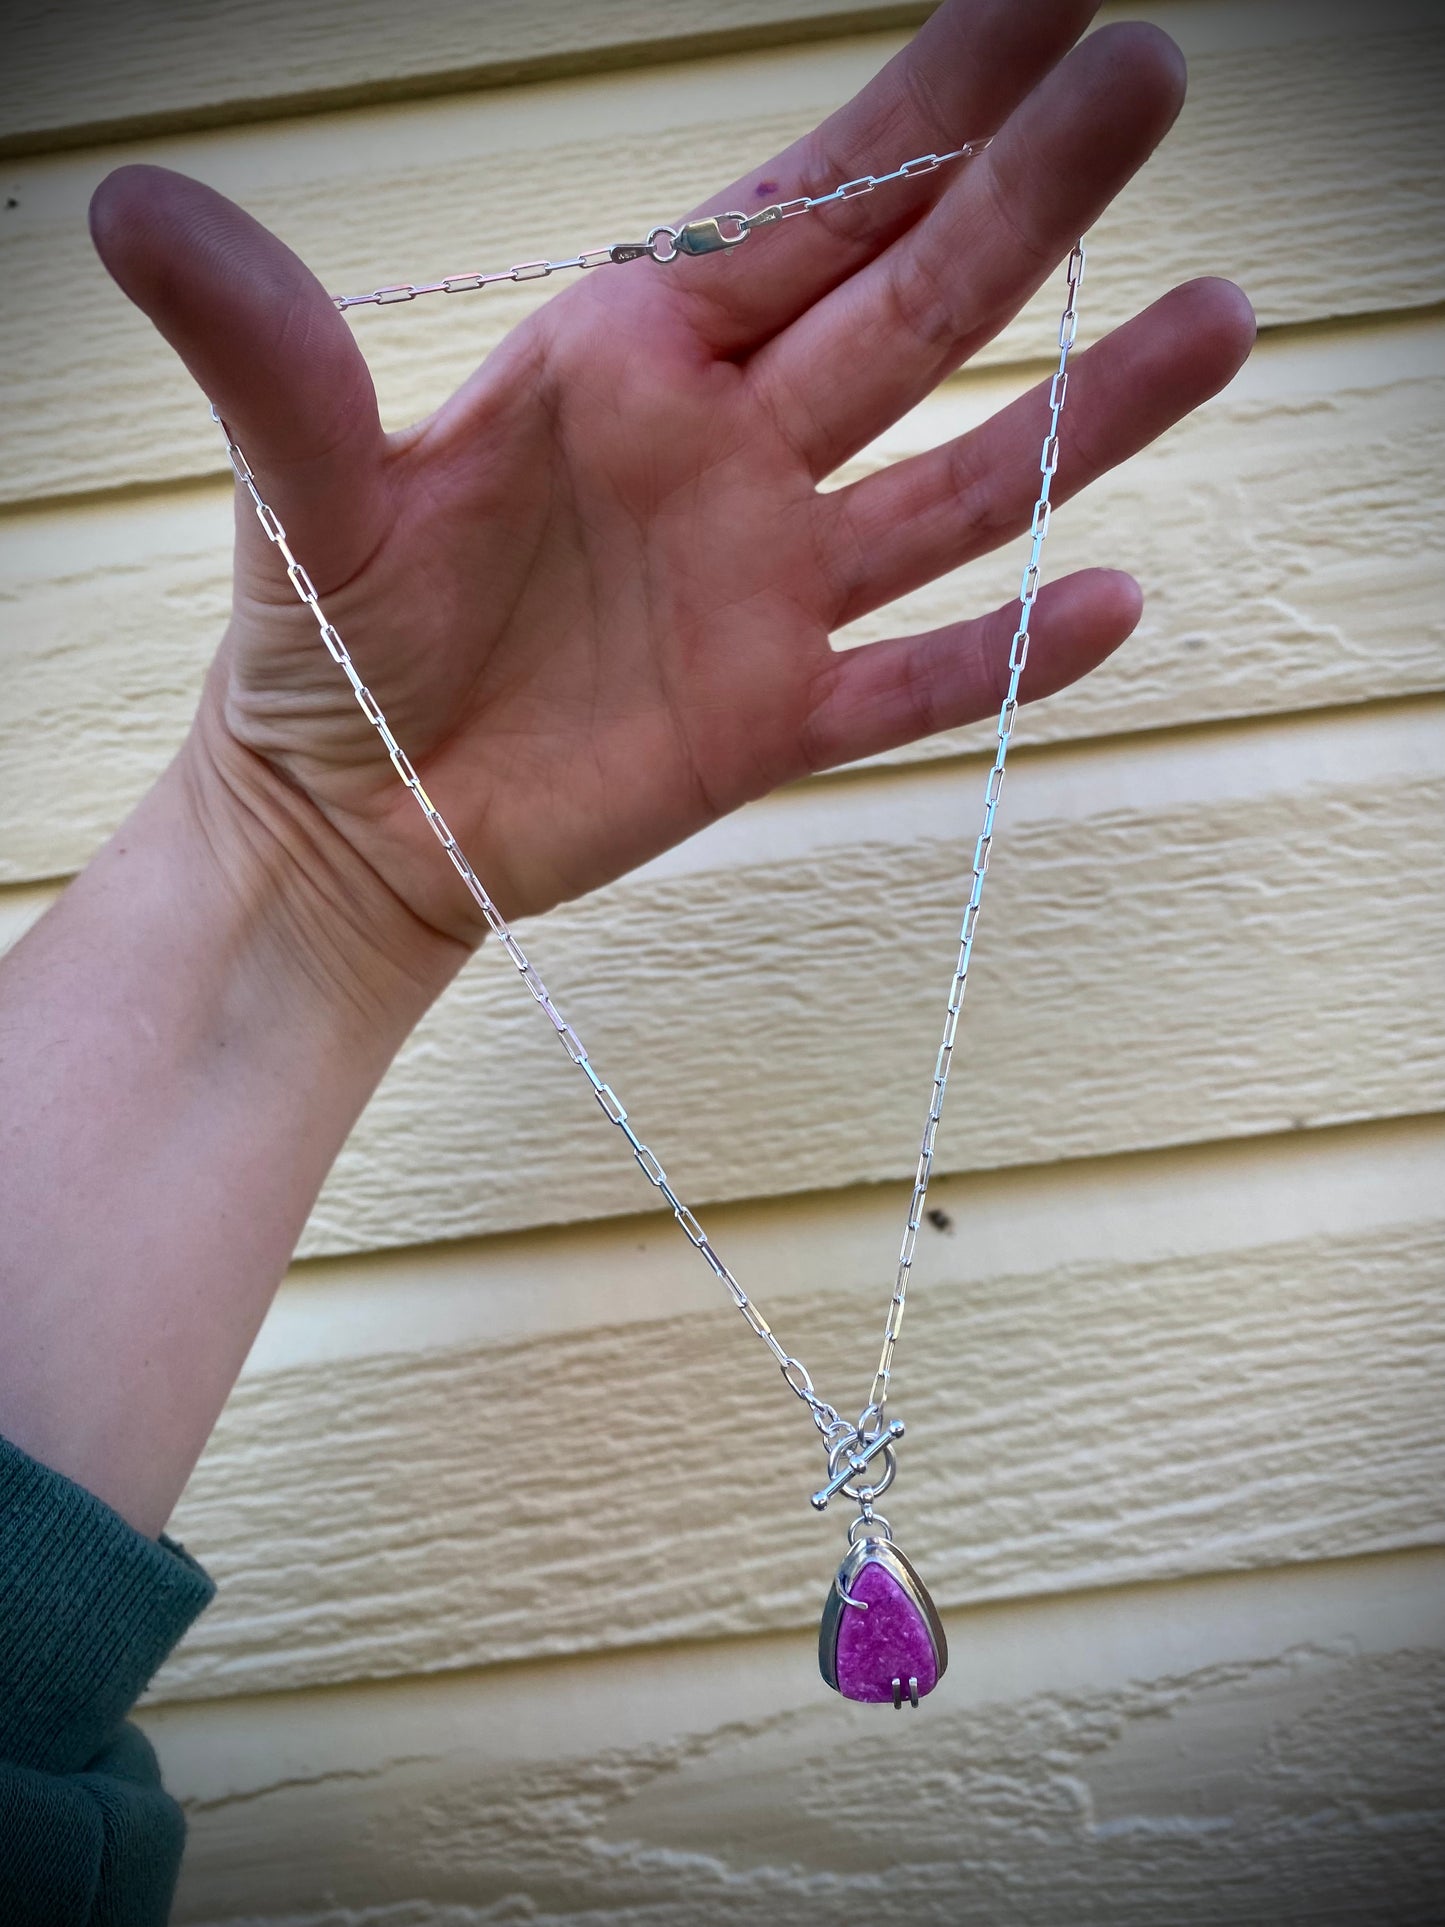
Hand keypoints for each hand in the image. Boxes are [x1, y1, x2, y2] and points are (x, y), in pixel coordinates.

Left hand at [90, 0, 1253, 949]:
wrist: (357, 818)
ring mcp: (770, 590)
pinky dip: (1009, 655)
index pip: (802, 208)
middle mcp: (730, 454)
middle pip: (910, 310)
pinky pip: (916, 680)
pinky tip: (1109, 601)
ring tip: (1213, 322)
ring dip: (1078, 415)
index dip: (923, 99)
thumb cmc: (328, 639)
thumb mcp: (297, 486)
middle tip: (1154, 74)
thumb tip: (131, 202)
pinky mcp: (778, 720)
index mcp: (633, 359)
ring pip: (953, 488)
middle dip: (1028, 196)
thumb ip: (264, 353)